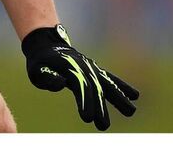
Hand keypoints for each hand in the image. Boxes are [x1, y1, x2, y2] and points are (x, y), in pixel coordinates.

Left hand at [22, 24, 138, 130]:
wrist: (47, 45)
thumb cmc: (40, 62)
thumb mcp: (37, 69)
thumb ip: (48, 77)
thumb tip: (61, 84)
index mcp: (68, 68)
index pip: (79, 87)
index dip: (84, 102)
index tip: (88, 118)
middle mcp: (83, 68)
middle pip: (95, 88)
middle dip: (100, 107)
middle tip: (103, 126)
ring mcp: (91, 68)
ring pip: (107, 83)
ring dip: (119, 98)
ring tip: (131, 111)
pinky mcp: (95, 70)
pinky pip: (110, 78)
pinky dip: (122, 86)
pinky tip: (135, 96)